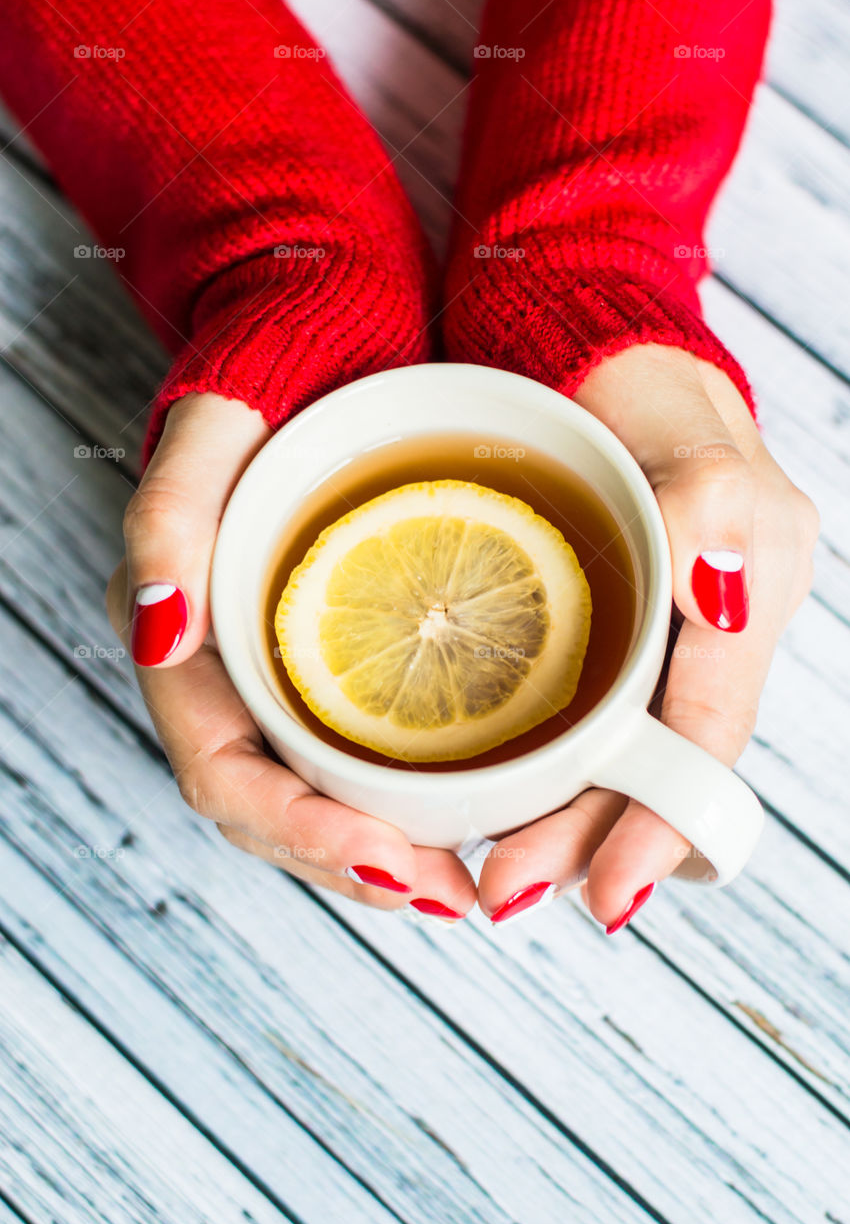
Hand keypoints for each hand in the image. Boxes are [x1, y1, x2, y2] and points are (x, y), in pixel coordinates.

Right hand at [106, 394, 474, 920]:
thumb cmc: (270, 369)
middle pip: (274, 809)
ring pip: (319, 797)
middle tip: (454, 894)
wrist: (324, 329)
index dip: (298, 827)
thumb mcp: (216, 424)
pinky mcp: (336, 655)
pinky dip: (406, 803)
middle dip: (358, 866)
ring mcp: (283, 669)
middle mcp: (229, 669)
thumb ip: (170, 516)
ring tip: (468, 884)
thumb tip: (155, 632)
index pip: (224, 770)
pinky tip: (468, 815)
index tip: (390, 856)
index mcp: (188, 634)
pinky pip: (360, 754)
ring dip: (387, 855)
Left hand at [476, 344, 818, 930]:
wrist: (593, 349)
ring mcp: (653, 637)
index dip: (661, 824)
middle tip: (504, 890)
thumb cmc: (645, 384)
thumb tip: (724, 595)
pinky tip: (493, 797)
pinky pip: (585, 717)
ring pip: (614, 758)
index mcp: (744, 602)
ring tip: (488, 870)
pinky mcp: (604, 629)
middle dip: (586, 842)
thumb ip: (716, 505)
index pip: (706, 740)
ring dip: (560, 823)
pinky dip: (547, 769)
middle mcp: (702, 636)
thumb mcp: (689, 429)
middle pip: (652, 769)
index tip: (607, 897)